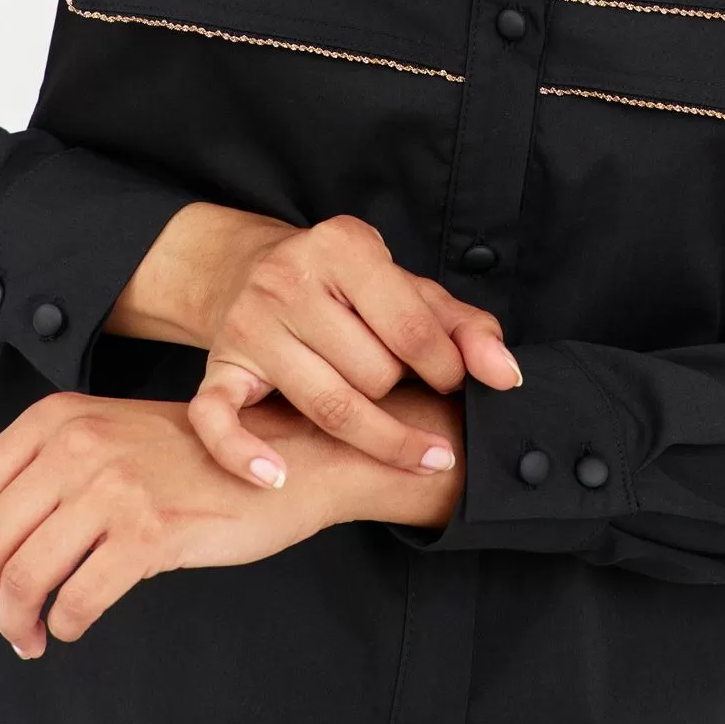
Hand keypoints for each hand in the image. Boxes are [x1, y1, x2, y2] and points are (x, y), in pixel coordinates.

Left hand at [0, 390, 366, 660]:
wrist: (283, 456)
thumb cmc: (195, 455)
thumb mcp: (107, 436)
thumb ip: (42, 471)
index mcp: (57, 418)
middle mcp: (78, 443)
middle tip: (1, 621)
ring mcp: (115, 485)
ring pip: (23, 576)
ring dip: (16, 621)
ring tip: (32, 634)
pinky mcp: (151, 529)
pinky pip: (77, 599)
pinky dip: (63, 624)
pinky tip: (74, 623)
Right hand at [184, 211, 520, 490]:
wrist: (251, 269)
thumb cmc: (346, 289)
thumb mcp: (407, 289)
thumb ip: (464, 328)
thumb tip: (505, 376)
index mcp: (341, 246)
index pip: (409, 327)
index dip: (445, 369)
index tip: (452, 383)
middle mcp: (288, 279)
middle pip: (370, 373)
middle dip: (399, 393)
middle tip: (403, 389)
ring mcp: (249, 325)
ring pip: (323, 404)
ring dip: (369, 434)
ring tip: (395, 441)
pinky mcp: (218, 367)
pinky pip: (218, 419)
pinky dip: (244, 453)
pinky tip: (276, 478)